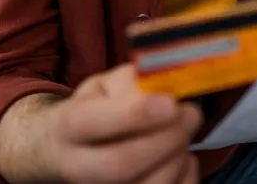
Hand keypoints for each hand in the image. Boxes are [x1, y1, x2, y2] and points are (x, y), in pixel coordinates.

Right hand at [39, 64, 203, 183]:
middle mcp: (77, 166)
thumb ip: (131, 82)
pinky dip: (186, 174)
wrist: (66, 150)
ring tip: (182, 133)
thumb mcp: (102, 86)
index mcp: (66, 126)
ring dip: (178, 156)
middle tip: (191, 114)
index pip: (88, 123)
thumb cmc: (93, 112)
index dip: (133, 114)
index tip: (169, 103)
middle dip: (165, 139)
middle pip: (120, 164)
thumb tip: (167, 88)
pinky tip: (181, 157)